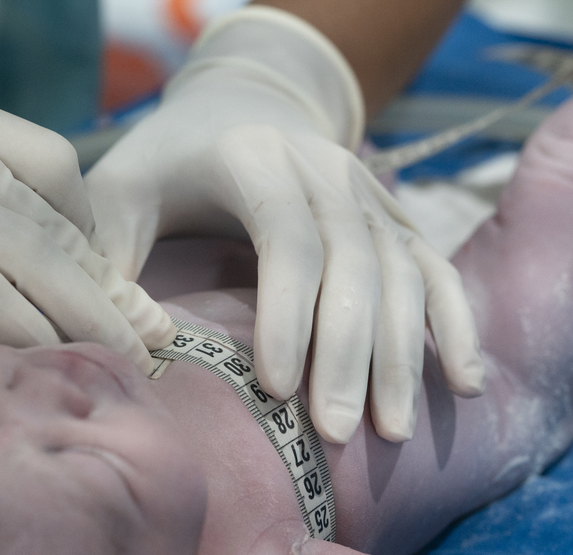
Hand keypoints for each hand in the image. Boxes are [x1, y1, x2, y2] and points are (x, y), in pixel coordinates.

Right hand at [0, 68, 172, 372]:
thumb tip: (30, 255)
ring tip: (127, 362)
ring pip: (28, 252)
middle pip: (47, 210)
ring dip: (87, 315)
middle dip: (105, 280)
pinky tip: (58, 365)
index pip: (45, 161)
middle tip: (151, 333)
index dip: (87, 230)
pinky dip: (31, 331)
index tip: (110, 289)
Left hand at [86, 8, 483, 443]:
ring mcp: (371, 193)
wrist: (243, 103)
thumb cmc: (168, 165)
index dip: (286, 316)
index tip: (275, 390)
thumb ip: (109, 258)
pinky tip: (463, 386)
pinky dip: (456, 326)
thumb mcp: (117, 193)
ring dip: (405, 354)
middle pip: (355, 264)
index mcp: (254, 159)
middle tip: (338, 434)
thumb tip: (126, 344)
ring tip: (393, 432)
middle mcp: (326, 170)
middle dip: (350, 353)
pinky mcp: (397, 219)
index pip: (286, 241)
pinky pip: (438, 270)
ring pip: (404, 273)